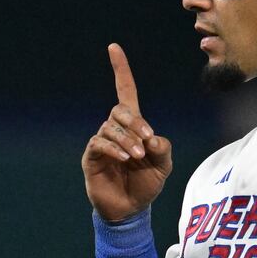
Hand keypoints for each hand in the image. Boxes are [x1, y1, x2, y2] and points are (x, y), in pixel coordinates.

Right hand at [82, 43, 172, 222]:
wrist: (130, 209)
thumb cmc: (146, 185)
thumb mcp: (164, 166)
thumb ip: (164, 149)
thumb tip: (152, 137)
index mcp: (134, 126)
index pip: (125, 91)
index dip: (121, 70)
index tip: (113, 48)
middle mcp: (115, 129)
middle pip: (120, 109)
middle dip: (135, 121)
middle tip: (146, 141)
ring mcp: (102, 142)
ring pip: (111, 127)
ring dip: (127, 140)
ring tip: (136, 157)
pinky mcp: (92, 157)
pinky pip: (100, 142)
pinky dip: (113, 148)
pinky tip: (124, 158)